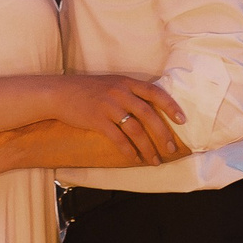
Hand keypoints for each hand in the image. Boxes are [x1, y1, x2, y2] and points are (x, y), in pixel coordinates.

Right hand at [52, 75, 186, 165]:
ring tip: (154, 160)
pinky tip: (134, 158)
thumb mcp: (112, 84)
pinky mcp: (97, 120)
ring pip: (135, 129)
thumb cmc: (87, 90)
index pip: (155, 92)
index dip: (171, 106)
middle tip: (171, 149)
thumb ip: (129, 92)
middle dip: (163, 134)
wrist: (60, 93)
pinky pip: (118, 138)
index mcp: (126, 82)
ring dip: (148, 147)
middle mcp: (120, 93)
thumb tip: (150, 108)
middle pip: (149, 115)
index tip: (182, 120)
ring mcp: (109, 106)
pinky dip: (128, 150)